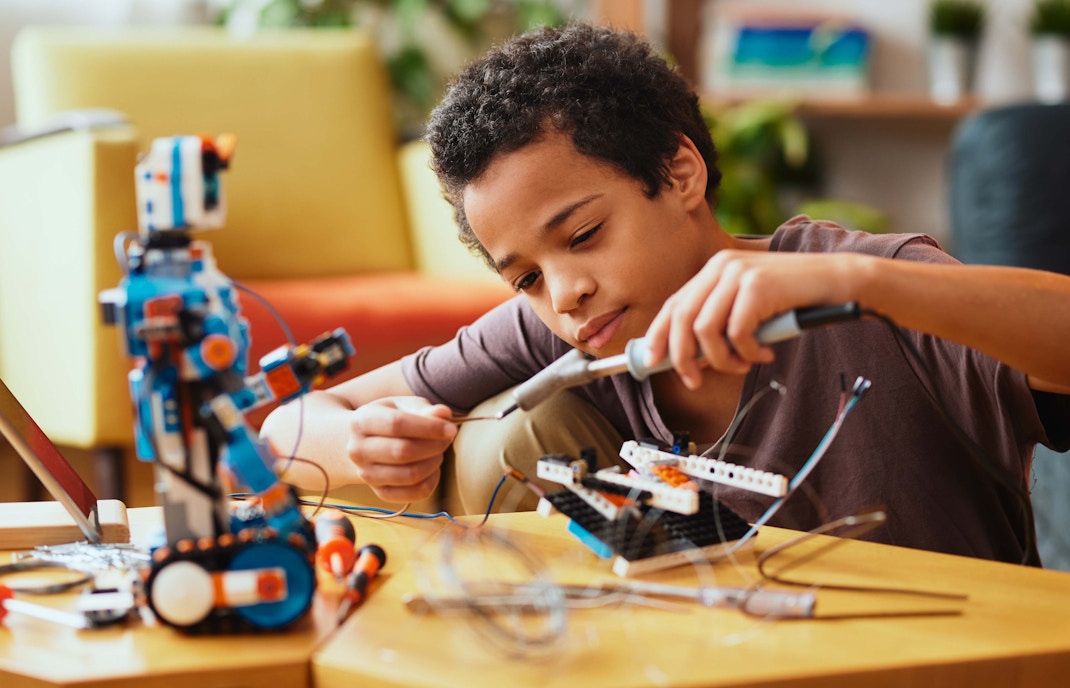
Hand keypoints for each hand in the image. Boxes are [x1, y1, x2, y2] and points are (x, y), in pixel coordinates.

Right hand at [345, 397, 456, 502]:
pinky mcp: (380, 492)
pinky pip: (413, 493)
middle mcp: (358, 450)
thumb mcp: (403, 406)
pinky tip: (434, 468)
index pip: (397, 424)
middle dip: (434, 446)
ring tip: (439, 452)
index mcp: (362, 421)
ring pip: (410, 475)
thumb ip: (424, 409)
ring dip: (434, 463)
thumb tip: (444, 414)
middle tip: (447, 440)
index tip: (451, 429)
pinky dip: (431, 482)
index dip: (429, 427)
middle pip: (403, 451)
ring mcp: (366, 474)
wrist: (365, 443)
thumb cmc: (390, 419)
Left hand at [645, 250, 861, 387]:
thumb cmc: (793, 300)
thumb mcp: (749, 307)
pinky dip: (747, 353)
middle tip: (693, 380)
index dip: (659, 334)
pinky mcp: (757, 287)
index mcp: (715, 270)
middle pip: (682, 318)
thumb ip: (720, 322)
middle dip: (682, 357)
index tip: (651, 360)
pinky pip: (736, 334)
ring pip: (705, 330)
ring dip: (721, 359)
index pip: (675, 304)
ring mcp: (739, 274)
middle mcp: (722, 267)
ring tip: (742, 365)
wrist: (838, 282)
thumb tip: (689, 357)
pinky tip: (764, 352)